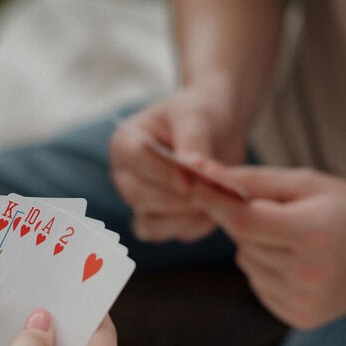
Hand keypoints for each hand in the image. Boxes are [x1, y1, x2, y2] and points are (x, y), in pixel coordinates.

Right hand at [109, 80, 247, 242]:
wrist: (219, 128)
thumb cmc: (202, 113)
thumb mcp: (198, 118)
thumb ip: (194, 143)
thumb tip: (194, 169)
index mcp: (125, 143)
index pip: (135, 161)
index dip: (162, 174)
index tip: (191, 183)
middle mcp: (126, 176)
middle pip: (139, 197)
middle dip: (176, 200)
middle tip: (211, 195)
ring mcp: (143, 200)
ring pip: (152, 224)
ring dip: (186, 218)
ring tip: (216, 202)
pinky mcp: (163, 218)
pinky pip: (174, 233)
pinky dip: (196, 227)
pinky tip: (217, 209)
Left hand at [191, 165, 345, 328]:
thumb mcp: (308, 183)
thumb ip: (255, 181)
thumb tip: (203, 176)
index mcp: (312, 235)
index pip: (243, 220)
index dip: (214, 202)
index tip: (192, 185)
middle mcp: (308, 275)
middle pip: (244, 241)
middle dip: (244, 220)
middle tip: (274, 209)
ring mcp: (305, 302)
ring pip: (248, 263)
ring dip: (257, 246)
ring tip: (295, 236)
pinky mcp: (301, 317)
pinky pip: (259, 284)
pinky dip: (267, 268)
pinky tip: (298, 260)